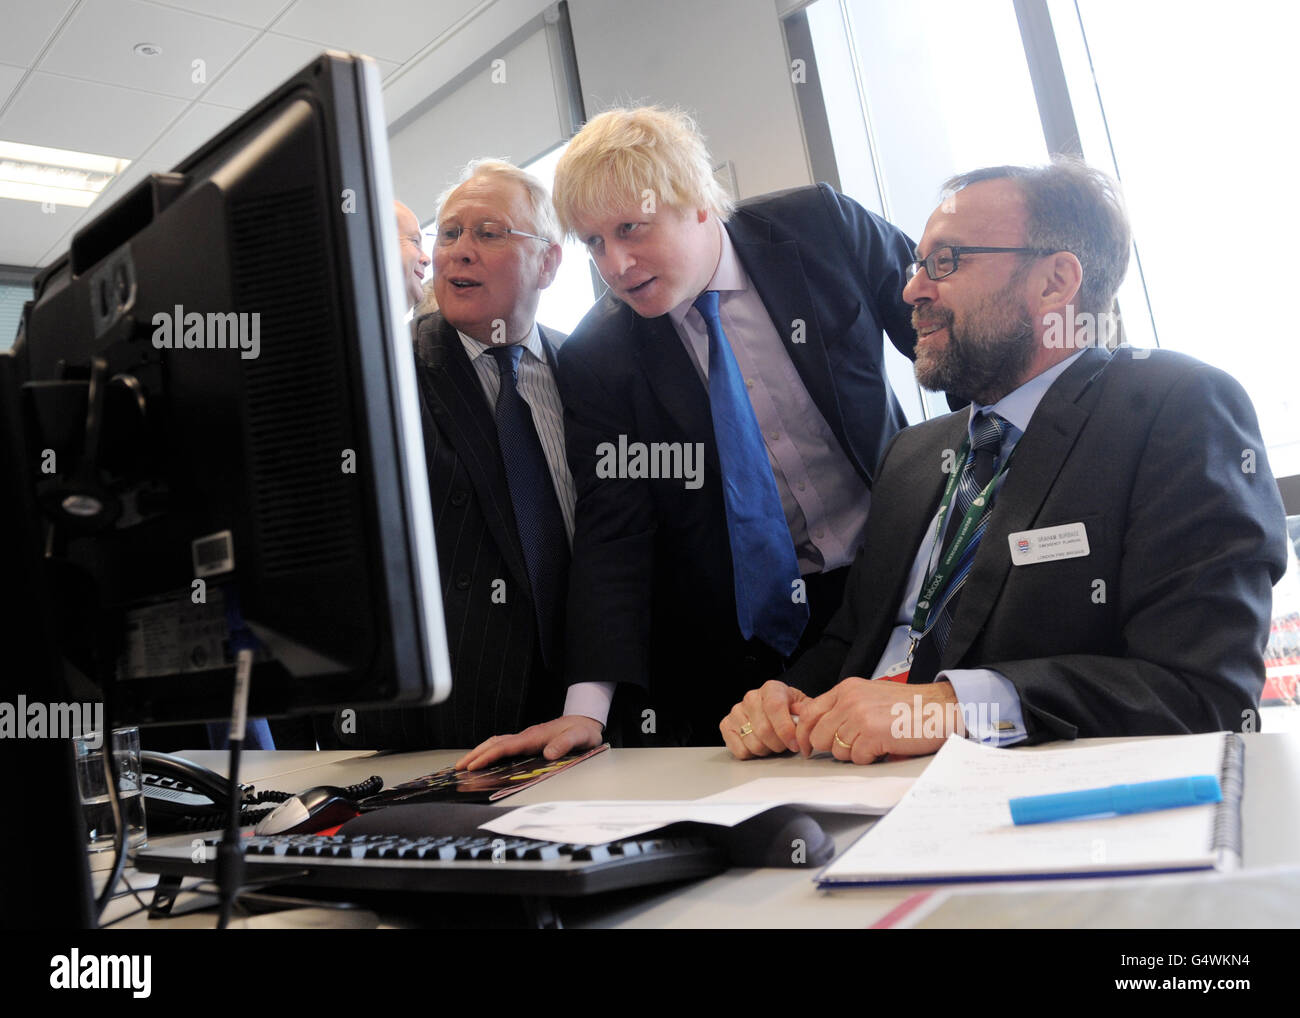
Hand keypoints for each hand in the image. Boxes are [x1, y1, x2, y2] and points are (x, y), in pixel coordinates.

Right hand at [455, 715, 604, 770]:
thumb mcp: (579, 738)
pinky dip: (490, 751)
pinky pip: (503, 745)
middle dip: (476, 754)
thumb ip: (565, 744)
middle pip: (494, 743)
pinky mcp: (527, 741)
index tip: (474, 766)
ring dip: (480, 752)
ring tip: (465, 763)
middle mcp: (526, 736)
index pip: (505, 747)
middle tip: (459, 767)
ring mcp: (525, 737)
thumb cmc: (582, 731)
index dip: (488, 756)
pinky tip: (485, 758)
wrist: (585, 720)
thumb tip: (548, 753)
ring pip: (496, 742)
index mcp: (534, 736)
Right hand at [720, 680, 812, 759]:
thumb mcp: (805, 708)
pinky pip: (740, 750)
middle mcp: (751, 698)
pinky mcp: (726, 726)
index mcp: (771, 689)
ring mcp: (736, 711)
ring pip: (753, 744)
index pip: (775, 708)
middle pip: (764, 730)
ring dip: (767, 750)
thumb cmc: (790, 710)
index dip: (786, 729)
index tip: (795, 744)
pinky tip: (759, 744)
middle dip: (779, 744)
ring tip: (772, 742)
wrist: (775, 710)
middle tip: (786, 744)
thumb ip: (808, 714)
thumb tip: (808, 724)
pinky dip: (753, 754)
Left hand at [795, 678, 963, 762]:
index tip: (807, 748)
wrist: (941, 708)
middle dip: (833, 747)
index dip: (805, 734)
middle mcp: (849, 699)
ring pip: (837, 750)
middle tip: (856, 746)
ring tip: (875, 743)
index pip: (809, 713)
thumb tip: (817, 728)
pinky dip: (870, 758)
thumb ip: (844, 707)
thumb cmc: (909, 707)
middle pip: (819, 736)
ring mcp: (860, 716)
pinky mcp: (872, 734)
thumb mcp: (869, 696)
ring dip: (855, 753)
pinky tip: (884, 747)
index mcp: (847, 689)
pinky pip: (856, 758)